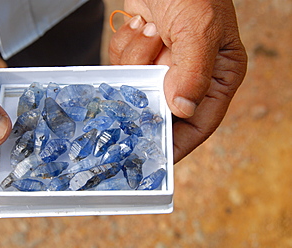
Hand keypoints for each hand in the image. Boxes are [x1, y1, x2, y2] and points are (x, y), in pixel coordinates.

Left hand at [109, 0, 246, 162]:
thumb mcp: (199, 28)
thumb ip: (193, 71)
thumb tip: (182, 110)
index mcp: (217, 76)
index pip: (199, 122)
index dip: (178, 143)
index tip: (156, 158)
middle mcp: (190, 74)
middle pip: (161, 106)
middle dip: (148, 89)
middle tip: (144, 75)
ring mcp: (163, 65)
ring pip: (137, 84)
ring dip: (137, 56)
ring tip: (151, 29)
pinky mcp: (142, 54)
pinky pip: (123, 65)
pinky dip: (125, 44)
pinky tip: (139, 25)